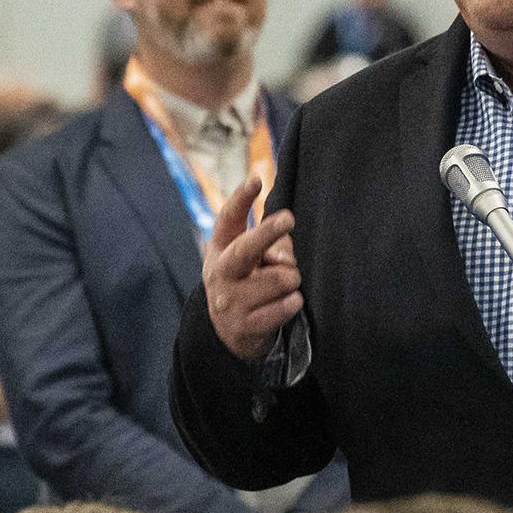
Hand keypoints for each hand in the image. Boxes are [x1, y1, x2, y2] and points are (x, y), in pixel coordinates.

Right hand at [203, 177, 302, 362]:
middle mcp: (220, 274)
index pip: (228, 220)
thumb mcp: (253, 260)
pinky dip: (292, 303)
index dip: (241, 199)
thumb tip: (284, 253)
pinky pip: (282, 308)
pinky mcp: (243, 327)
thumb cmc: (248, 283)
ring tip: (286, 285)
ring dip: (291, 280)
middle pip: (245, 249)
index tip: (256, 180)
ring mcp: (229, 302)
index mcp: (221, 249)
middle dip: (267, 233)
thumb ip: (271, 246)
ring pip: (278, 280)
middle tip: (288, 219)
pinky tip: (290, 302)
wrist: (230, 332)